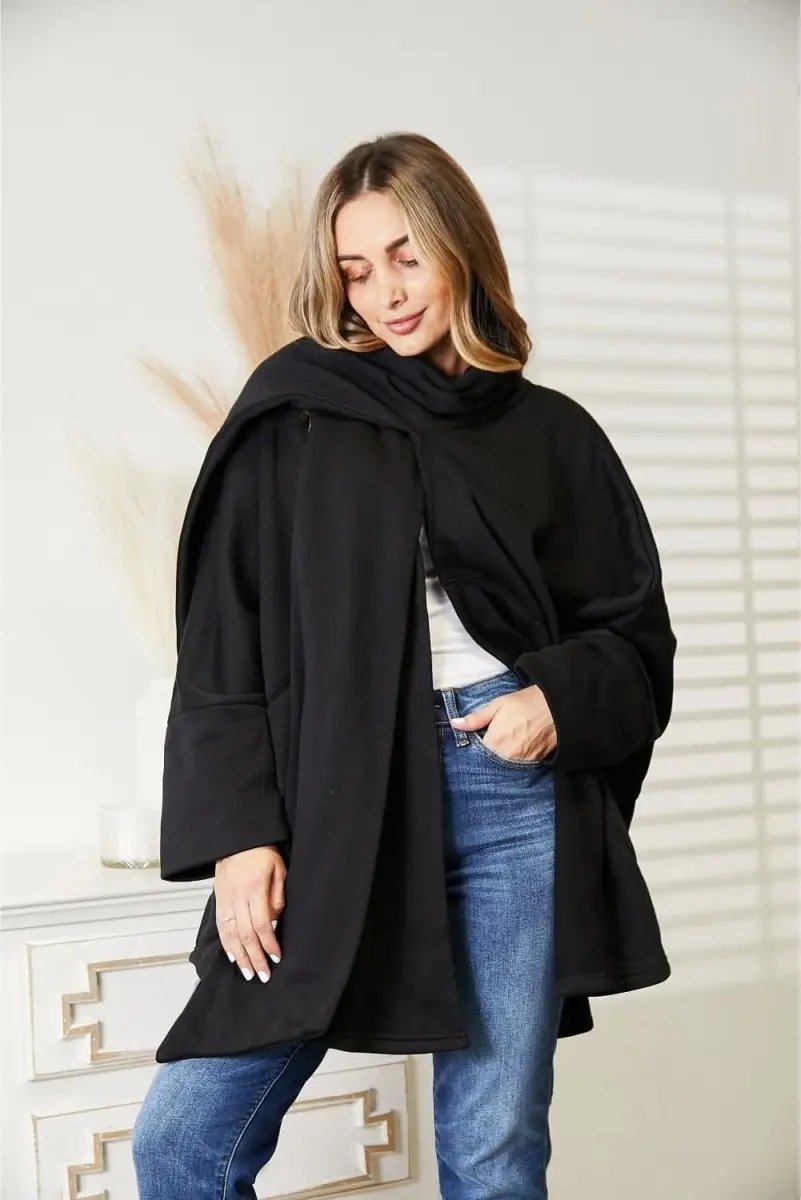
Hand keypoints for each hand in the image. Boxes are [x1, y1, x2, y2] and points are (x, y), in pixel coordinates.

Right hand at [214, 845, 285, 982]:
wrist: (237, 838)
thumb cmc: (262, 852)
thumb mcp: (279, 869)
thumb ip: (277, 897)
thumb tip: (275, 922)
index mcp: (255, 888)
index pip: (262, 924)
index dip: (269, 944)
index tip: (276, 958)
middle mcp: (237, 897)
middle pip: (246, 934)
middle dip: (255, 957)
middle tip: (263, 975)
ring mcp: (225, 899)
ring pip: (231, 934)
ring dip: (240, 956)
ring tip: (248, 973)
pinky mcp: (219, 900)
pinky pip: (222, 926)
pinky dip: (226, 944)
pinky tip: (232, 956)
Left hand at [450, 685, 557, 761]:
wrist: (557, 707)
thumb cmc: (527, 703)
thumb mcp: (498, 705)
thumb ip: (475, 718)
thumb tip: (455, 724)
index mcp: (495, 743)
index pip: (476, 754)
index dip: (474, 747)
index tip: (477, 740)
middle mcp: (507, 757)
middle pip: (489, 763)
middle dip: (487, 754)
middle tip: (493, 740)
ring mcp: (522, 763)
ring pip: (503, 766)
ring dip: (501, 758)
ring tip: (507, 742)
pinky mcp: (534, 763)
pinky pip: (518, 766)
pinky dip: (515, 759)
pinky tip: (517, 747)